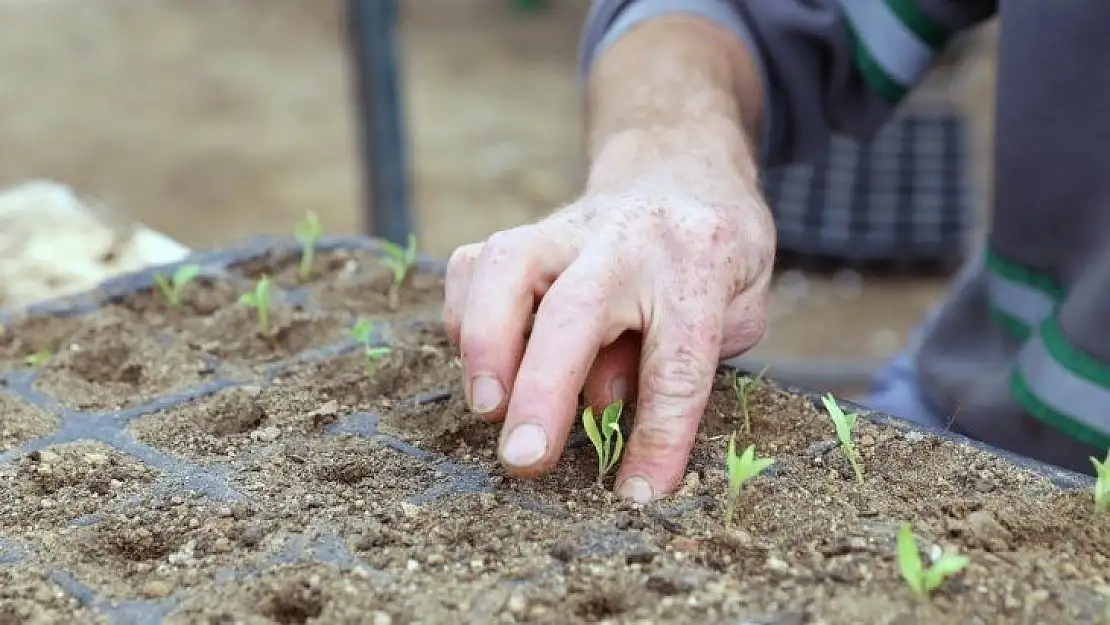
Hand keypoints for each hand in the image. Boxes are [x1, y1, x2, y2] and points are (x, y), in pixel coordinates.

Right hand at [442, 165, 774, 501]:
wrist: (678, 168)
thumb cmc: (711, 256)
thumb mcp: (737, 306)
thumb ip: (685, 356)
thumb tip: (601, 403)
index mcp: (698, 265)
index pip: (678, 361)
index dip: (658, 435)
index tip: (635, 495)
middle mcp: (626, 240)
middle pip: (575, 309)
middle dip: (543, 389)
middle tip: (524, 458)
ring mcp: (565, 228)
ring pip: (506, 267)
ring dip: (485, 343)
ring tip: (486, 407)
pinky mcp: (522, 232)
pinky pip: (474, 265)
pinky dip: (463, 317)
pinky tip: (478, 362)